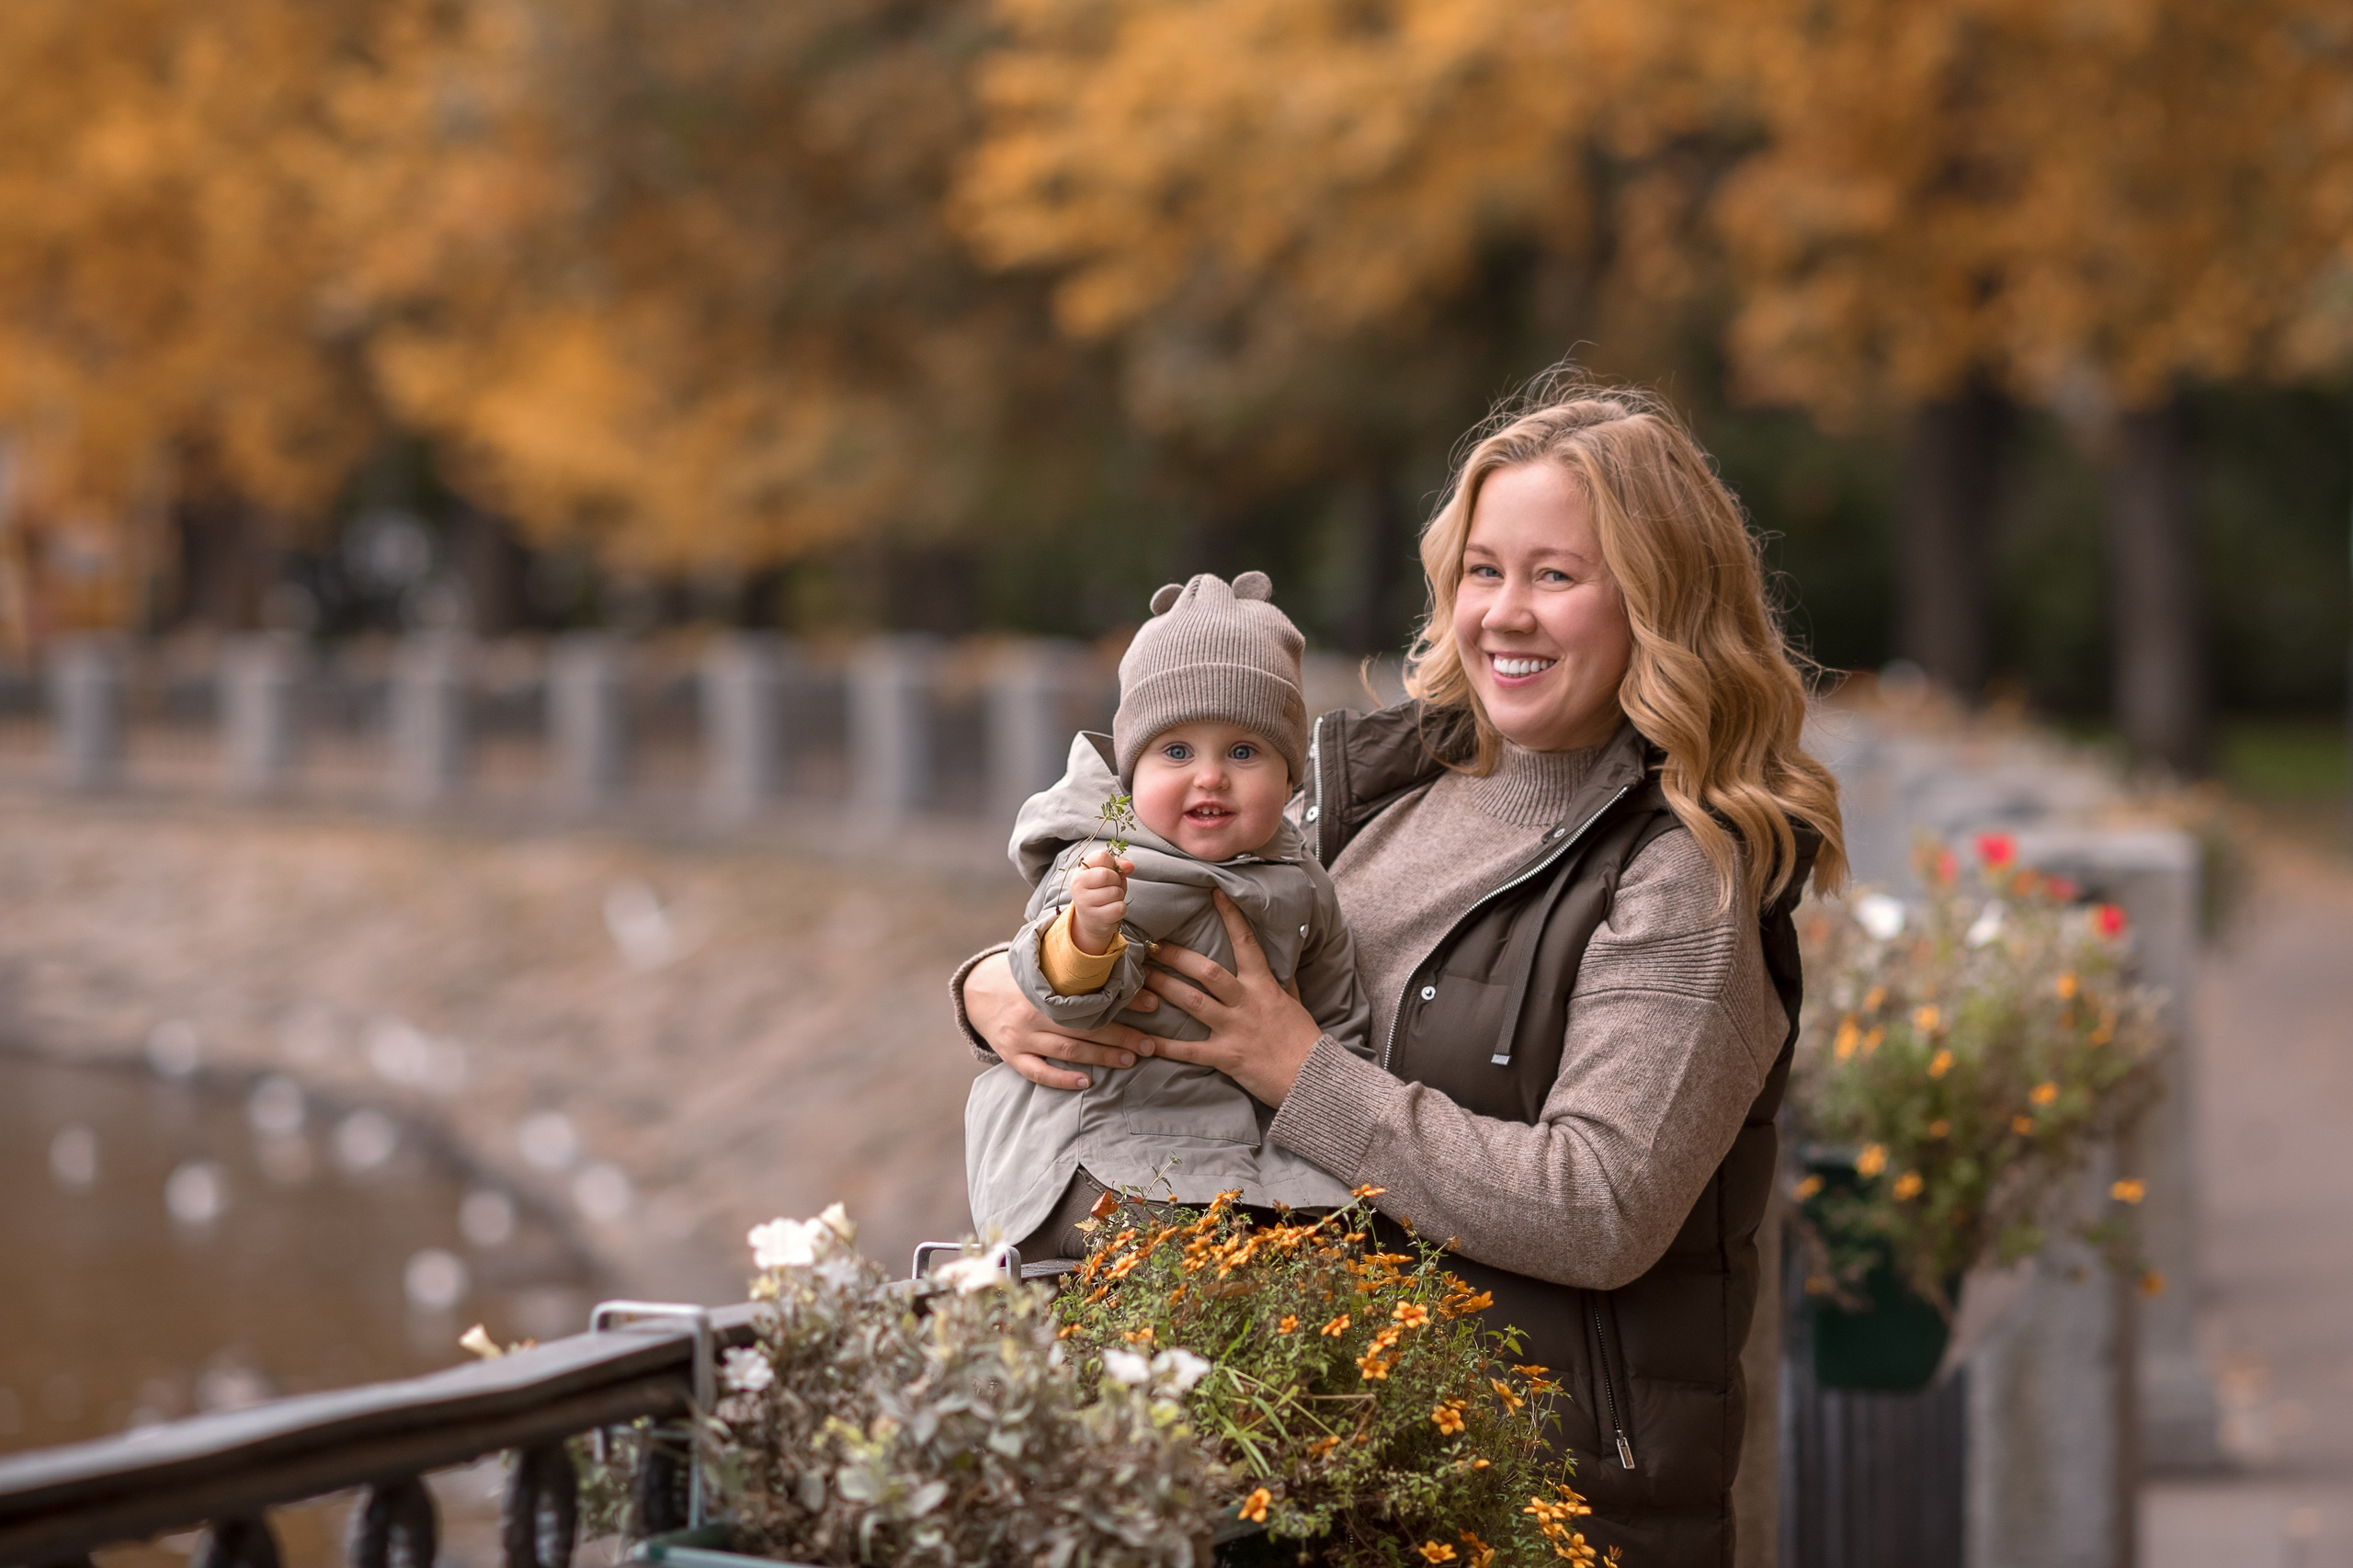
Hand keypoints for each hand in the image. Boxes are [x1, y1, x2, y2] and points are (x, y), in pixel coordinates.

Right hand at [962, 950, 1158, 1091]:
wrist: (975, 991)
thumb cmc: (1021, 977)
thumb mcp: (1044, 964)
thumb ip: (1073, 966)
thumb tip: (1119, 961)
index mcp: (1044, 986)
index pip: (1091, 995)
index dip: (1124, 1000)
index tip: (1152, 1003)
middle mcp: (1033, 1011)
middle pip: (1084, 1027)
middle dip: (1121, 1036)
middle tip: (1150, 1044)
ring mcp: (1021, 1036)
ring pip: (1067, 1050)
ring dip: (1102, 1056)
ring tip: (1130, 1060)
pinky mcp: (1011, 1055)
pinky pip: (1038, 1072)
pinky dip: (1063, 1079)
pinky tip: (1086, 1082)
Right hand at [1067, 849, 1131, 955]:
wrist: (1091, 919)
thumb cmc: (1101, 892)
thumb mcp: (1107, 874)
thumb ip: (1118, 865)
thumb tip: (1129, 866)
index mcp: (1081, 871)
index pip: (1101, 856)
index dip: (1113, 863)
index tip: (1111, 870)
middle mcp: (1078, 886)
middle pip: (1107, 875)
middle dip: (1116, 880)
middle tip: (1112, 886)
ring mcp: (1085, 903)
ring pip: (1115, 892)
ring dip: (1119, 895)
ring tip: (1110, 899)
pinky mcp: (1096, 917)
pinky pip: (1119, 908)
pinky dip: (1121, 908)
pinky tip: (1112, 909)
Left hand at [1139, 888, 1323, 1104]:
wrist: (1313, 1077)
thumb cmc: (1304, 1039)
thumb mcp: (1294, 1002)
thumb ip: (1280, 980)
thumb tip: (1278, 957)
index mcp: (1264, 985)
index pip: (1246, 943)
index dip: (1231, 916)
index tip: (1214, 892)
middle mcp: (1246, 1002)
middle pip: (1207, 971)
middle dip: (1177, 956)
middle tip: (1152, 944)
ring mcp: (1234, 1029)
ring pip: (1193, 1002)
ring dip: (1163, 988)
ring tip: (1140, 978)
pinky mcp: (1226, 1056)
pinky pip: (1189, 1050)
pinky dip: (1165, 1047)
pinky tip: (1144, 1041)